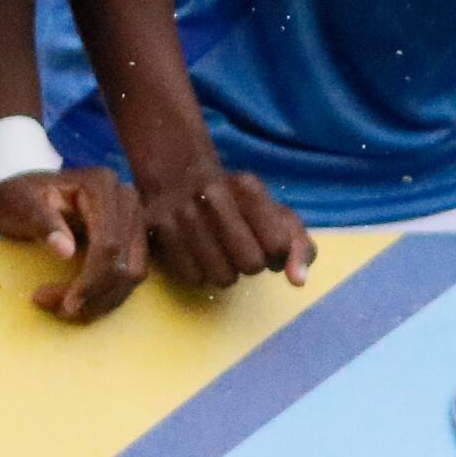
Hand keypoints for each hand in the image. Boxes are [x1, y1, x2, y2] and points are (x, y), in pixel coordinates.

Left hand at [0, 163, 149, 320]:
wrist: (26, 198)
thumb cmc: (18, 199)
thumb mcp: (15, 203)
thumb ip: (39, 220)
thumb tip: (66, 250)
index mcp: (100, 184)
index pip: (108, 243)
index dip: (92, 280)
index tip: (68, 304)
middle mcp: (126, 197)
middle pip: (126, 261)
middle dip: (96, 294)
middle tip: (60, 309)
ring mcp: (136, 215)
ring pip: (134, 272)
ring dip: (104, 300)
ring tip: (67, 308)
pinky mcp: (135, 235)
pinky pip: (133, 272)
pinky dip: (109, 294)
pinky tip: (82, 301)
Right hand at [142, 157, 311, 293]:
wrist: (175, 175)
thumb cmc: (236, 203)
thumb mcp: (273, 212)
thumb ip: (298, 244)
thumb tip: (298, 281)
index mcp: (247, 187)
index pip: (278, 245)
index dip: (277, 254)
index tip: (268, 246)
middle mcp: (213, 197)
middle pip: (251, 265)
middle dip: (251, 264)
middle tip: (240, 250)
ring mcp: (181, 214)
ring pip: (222, 277)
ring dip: (226, 272)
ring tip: (219, 251)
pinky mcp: (157, 231)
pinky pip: (194, 278)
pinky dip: (200, 273)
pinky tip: (197, 253)